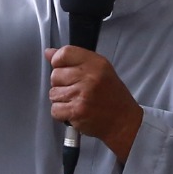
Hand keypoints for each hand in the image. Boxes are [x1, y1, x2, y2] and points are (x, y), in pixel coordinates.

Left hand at [45, 46, 143, 160]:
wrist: (124, 121)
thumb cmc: (111, 95)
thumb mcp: (98, 70)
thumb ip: (73, 59)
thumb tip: (48, 52)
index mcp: (96, 63)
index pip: (64, 53)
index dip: (58, 62)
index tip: (65, 70)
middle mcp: (89, 77)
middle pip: (55, 75)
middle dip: (61, 84)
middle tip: (77, 90)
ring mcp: (82, 94)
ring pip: (53, 93)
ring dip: (62, 100)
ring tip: (77, 102)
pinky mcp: (76, 111)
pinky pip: (54, 109)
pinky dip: (62, 113)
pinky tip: (74, 112)